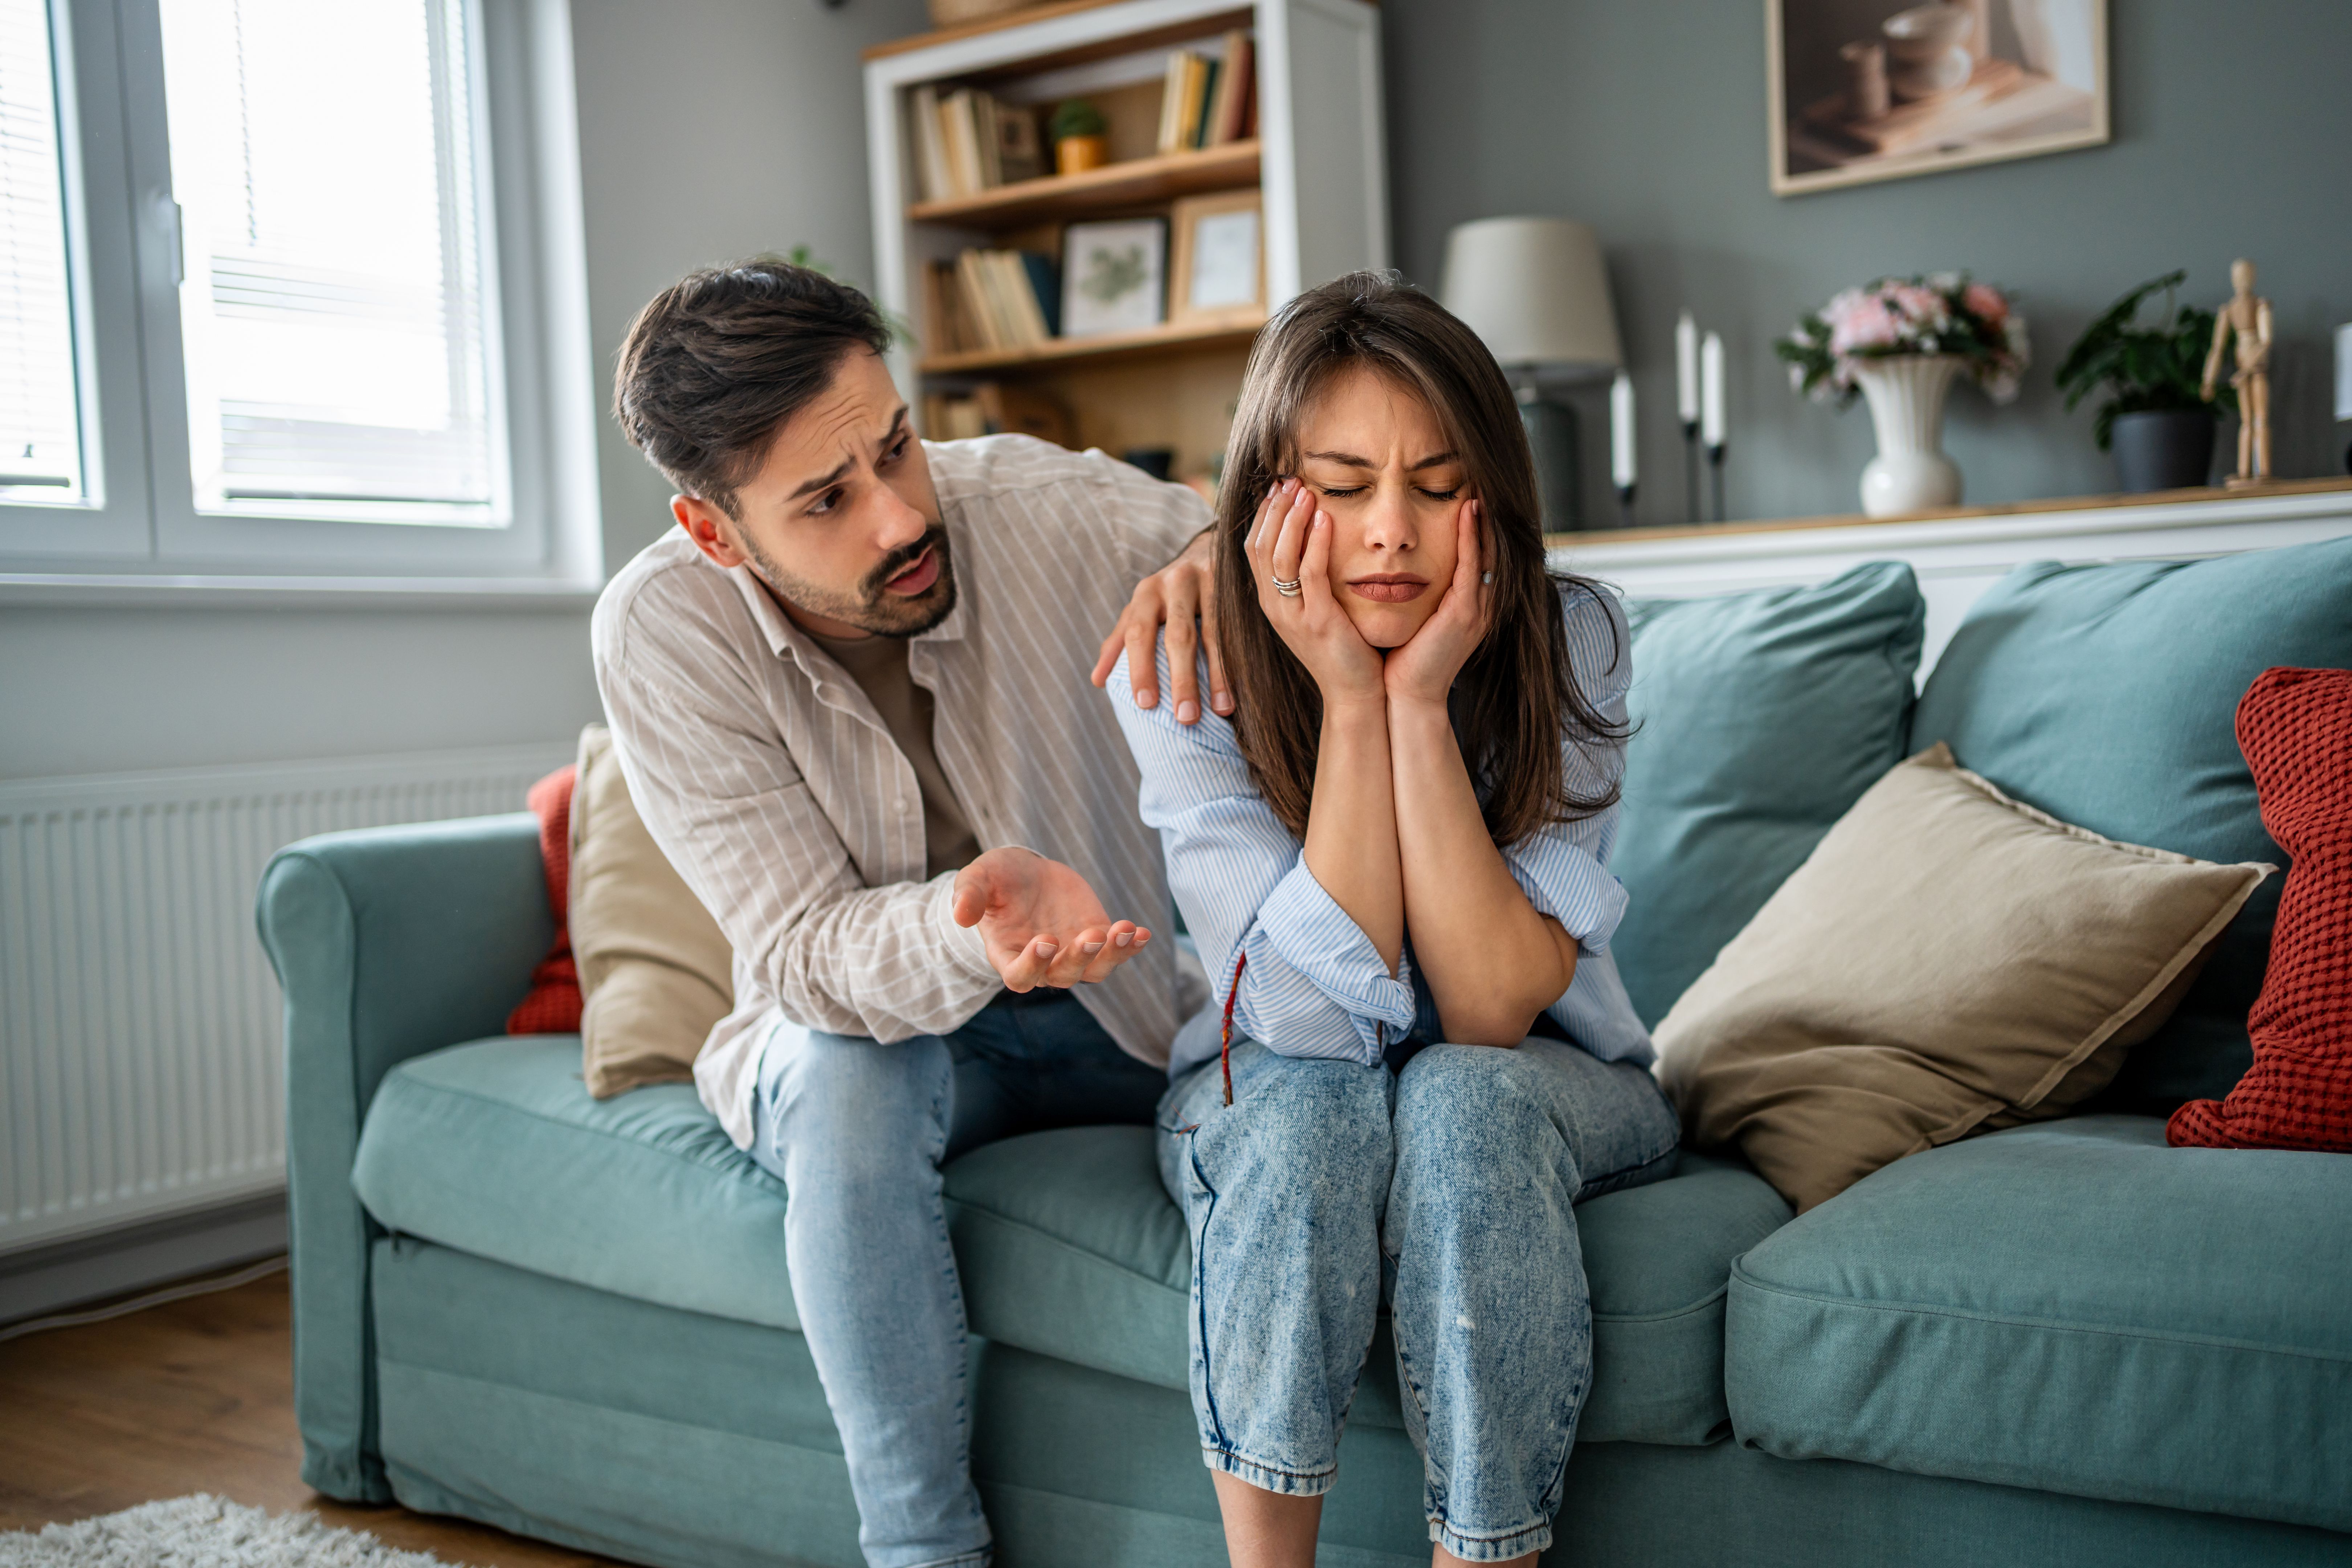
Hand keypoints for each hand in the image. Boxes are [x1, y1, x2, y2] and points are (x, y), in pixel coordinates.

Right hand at [951, 846, 1151, 990]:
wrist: (1026, 873)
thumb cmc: (997, 879)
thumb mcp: (978, 878)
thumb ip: (968, 895)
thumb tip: (959, 915)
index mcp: (1009, 954)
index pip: (1020, 977)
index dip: (1033, 965)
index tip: (1044, 940)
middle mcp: (1043, 962)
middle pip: (1063, 976)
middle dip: (1079, 959)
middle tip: (1091, 936)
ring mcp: (1072, 953)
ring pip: (1095, 970)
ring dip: (1112, 955)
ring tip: (1126, 931)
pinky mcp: (1096, 937)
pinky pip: (1117, 952)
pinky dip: (1131, 945)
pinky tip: (1143, 932)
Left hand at [1091, 529, 1227, 722]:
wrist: (1208, 550)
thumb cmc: (1167, 594)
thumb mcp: (1140, 610)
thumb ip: (1119, 641)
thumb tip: (1097, 681)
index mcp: (1146, 593)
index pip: (1138, 633)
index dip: (1141, 668)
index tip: (1146, 704)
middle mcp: (1176, 583)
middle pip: (1178, 635)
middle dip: (1182, 679)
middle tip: (1185, 718)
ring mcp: (1210, 582)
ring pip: (1214, 633)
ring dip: (1219, 675)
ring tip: (1222, 711)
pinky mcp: (1237, 586)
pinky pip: (1238, 628)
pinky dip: (1241, 659)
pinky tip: (1245, 687)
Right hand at [1247, 478, 1384, 706]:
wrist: (1356, 693)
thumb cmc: (1344, 648)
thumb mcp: (1318, 608)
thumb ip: (1309, 578)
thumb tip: (1314, 536)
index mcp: (1271, 602)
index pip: (1253, 547)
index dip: (1264, 514)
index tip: (1280, 486)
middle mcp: (1274, 607)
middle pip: (1259, 545)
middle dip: (1275, 508)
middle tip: (1291, 479)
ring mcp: (1292, 615)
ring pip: (1278, 555)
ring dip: (1292, 518)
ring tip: (1306, 490)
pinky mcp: (1317, 621)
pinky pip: (1309, 573)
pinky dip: (1314, 542)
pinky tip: (1324, 518)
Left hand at [1383, 498, 1491, 708]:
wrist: (1407, 696)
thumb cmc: (1405, 660)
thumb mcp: (1418, 619)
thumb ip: (1421, 594)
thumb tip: (1402, 567)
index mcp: (1470, 607)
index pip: (1480, 557)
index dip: (1477, 527)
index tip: (1470, 496)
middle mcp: (1481, 605)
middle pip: (1491, 550)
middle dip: (1487, 518)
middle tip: (1481, 482)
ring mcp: (1477, 609)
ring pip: (1487, 553)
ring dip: (1482, 520)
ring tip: (1479, 487)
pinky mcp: (1465, 613)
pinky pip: (1473, 566)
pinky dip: (1472, 538)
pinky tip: (1467, 511)